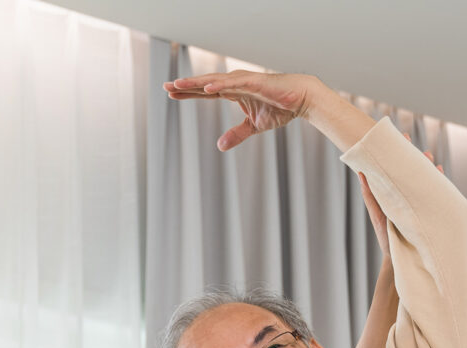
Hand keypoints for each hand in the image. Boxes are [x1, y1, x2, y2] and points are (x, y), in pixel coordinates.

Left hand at [164, 70, 320, 150]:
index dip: (188, 93)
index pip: (206, 92)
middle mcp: (235, 83)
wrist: (300, 100)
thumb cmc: (279, 108)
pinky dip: (219, 85)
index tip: (171, 93)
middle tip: (165, 86)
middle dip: (185, 86)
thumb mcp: (253, 126)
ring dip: (196, 83)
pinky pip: (233, 84)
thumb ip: (236, 135)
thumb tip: (219, 147)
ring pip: (215, 81)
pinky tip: (205, 88)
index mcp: (233, 91)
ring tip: (178, 84)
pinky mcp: (254, 83)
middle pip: (205, 84)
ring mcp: (243, 81)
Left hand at [359, 137, 444, 259]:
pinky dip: (438, 182)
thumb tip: (361, 173)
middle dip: (414, 157)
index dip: (399, 152)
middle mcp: (406, 197)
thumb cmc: (386, 238)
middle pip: (412, 171)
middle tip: (413, 144)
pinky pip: (435, 193)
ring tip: (428, 157)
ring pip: (424, 179)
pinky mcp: (428, 211)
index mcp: (394, 194)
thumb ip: (370, 194)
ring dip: (427, 167)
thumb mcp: (376, 213)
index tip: (400, 136)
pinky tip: (439, 172)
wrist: (399, 259)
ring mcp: (418, 203)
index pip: (396, 168)